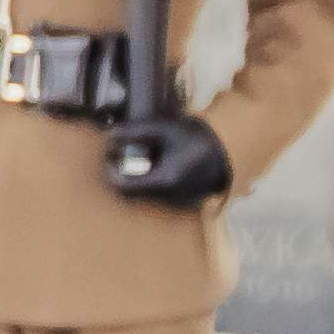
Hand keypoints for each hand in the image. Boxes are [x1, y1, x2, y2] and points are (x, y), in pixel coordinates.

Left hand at [100, 118, 232, 207]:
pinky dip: (146, 185)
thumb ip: (136, 131)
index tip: (107, 157)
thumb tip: (110, 134)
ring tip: (131, 160)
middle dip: (119, 176)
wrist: (225, 151)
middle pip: (129, 194)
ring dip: (132, 181)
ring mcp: (174, 203)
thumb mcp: (164, 129)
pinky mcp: (179, 204)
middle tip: (115, 158)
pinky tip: (149, 168)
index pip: (123, 185)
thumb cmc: (195, 138)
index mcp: (163, 180)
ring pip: (140, 197)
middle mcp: (168, 198)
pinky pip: (154, 198)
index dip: (110, 171)